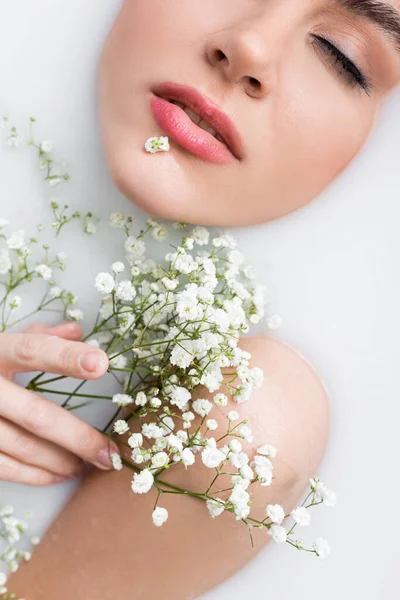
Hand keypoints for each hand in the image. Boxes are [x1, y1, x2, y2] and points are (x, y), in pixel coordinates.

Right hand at [0, 322, 119, 485]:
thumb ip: (38, 335)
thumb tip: (77, 330)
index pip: (32, 349)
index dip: (66, 357)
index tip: (101, 364)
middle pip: (34, 415)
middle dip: (78, 438)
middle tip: (109, 454)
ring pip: (20, 446)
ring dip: (59, 461)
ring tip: (89, 466)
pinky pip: (1, 467)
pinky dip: (32, 475)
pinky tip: (57, 476)